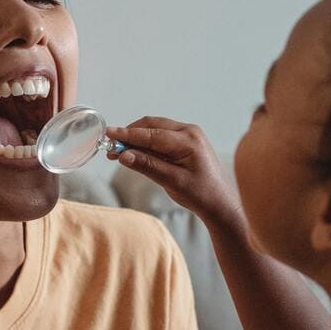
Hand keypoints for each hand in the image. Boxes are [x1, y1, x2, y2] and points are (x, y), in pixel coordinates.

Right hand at [106, 117, 239, 225]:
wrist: (221, 203)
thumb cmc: (201, 194)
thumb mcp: (172, 181)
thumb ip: (147, 165)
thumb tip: (123, 155)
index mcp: (188, 140)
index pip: (151, 134)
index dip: (127, 135)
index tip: (109, 134)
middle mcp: (189, 132)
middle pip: (152, 126)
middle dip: (130, 135)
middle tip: (111, 147)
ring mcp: (189, 135)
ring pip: (155, 130)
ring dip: (137, 139)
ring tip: (119, 152)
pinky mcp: (187, 141)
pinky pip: (162, 137)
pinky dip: (147, 143)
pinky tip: (136, 153)